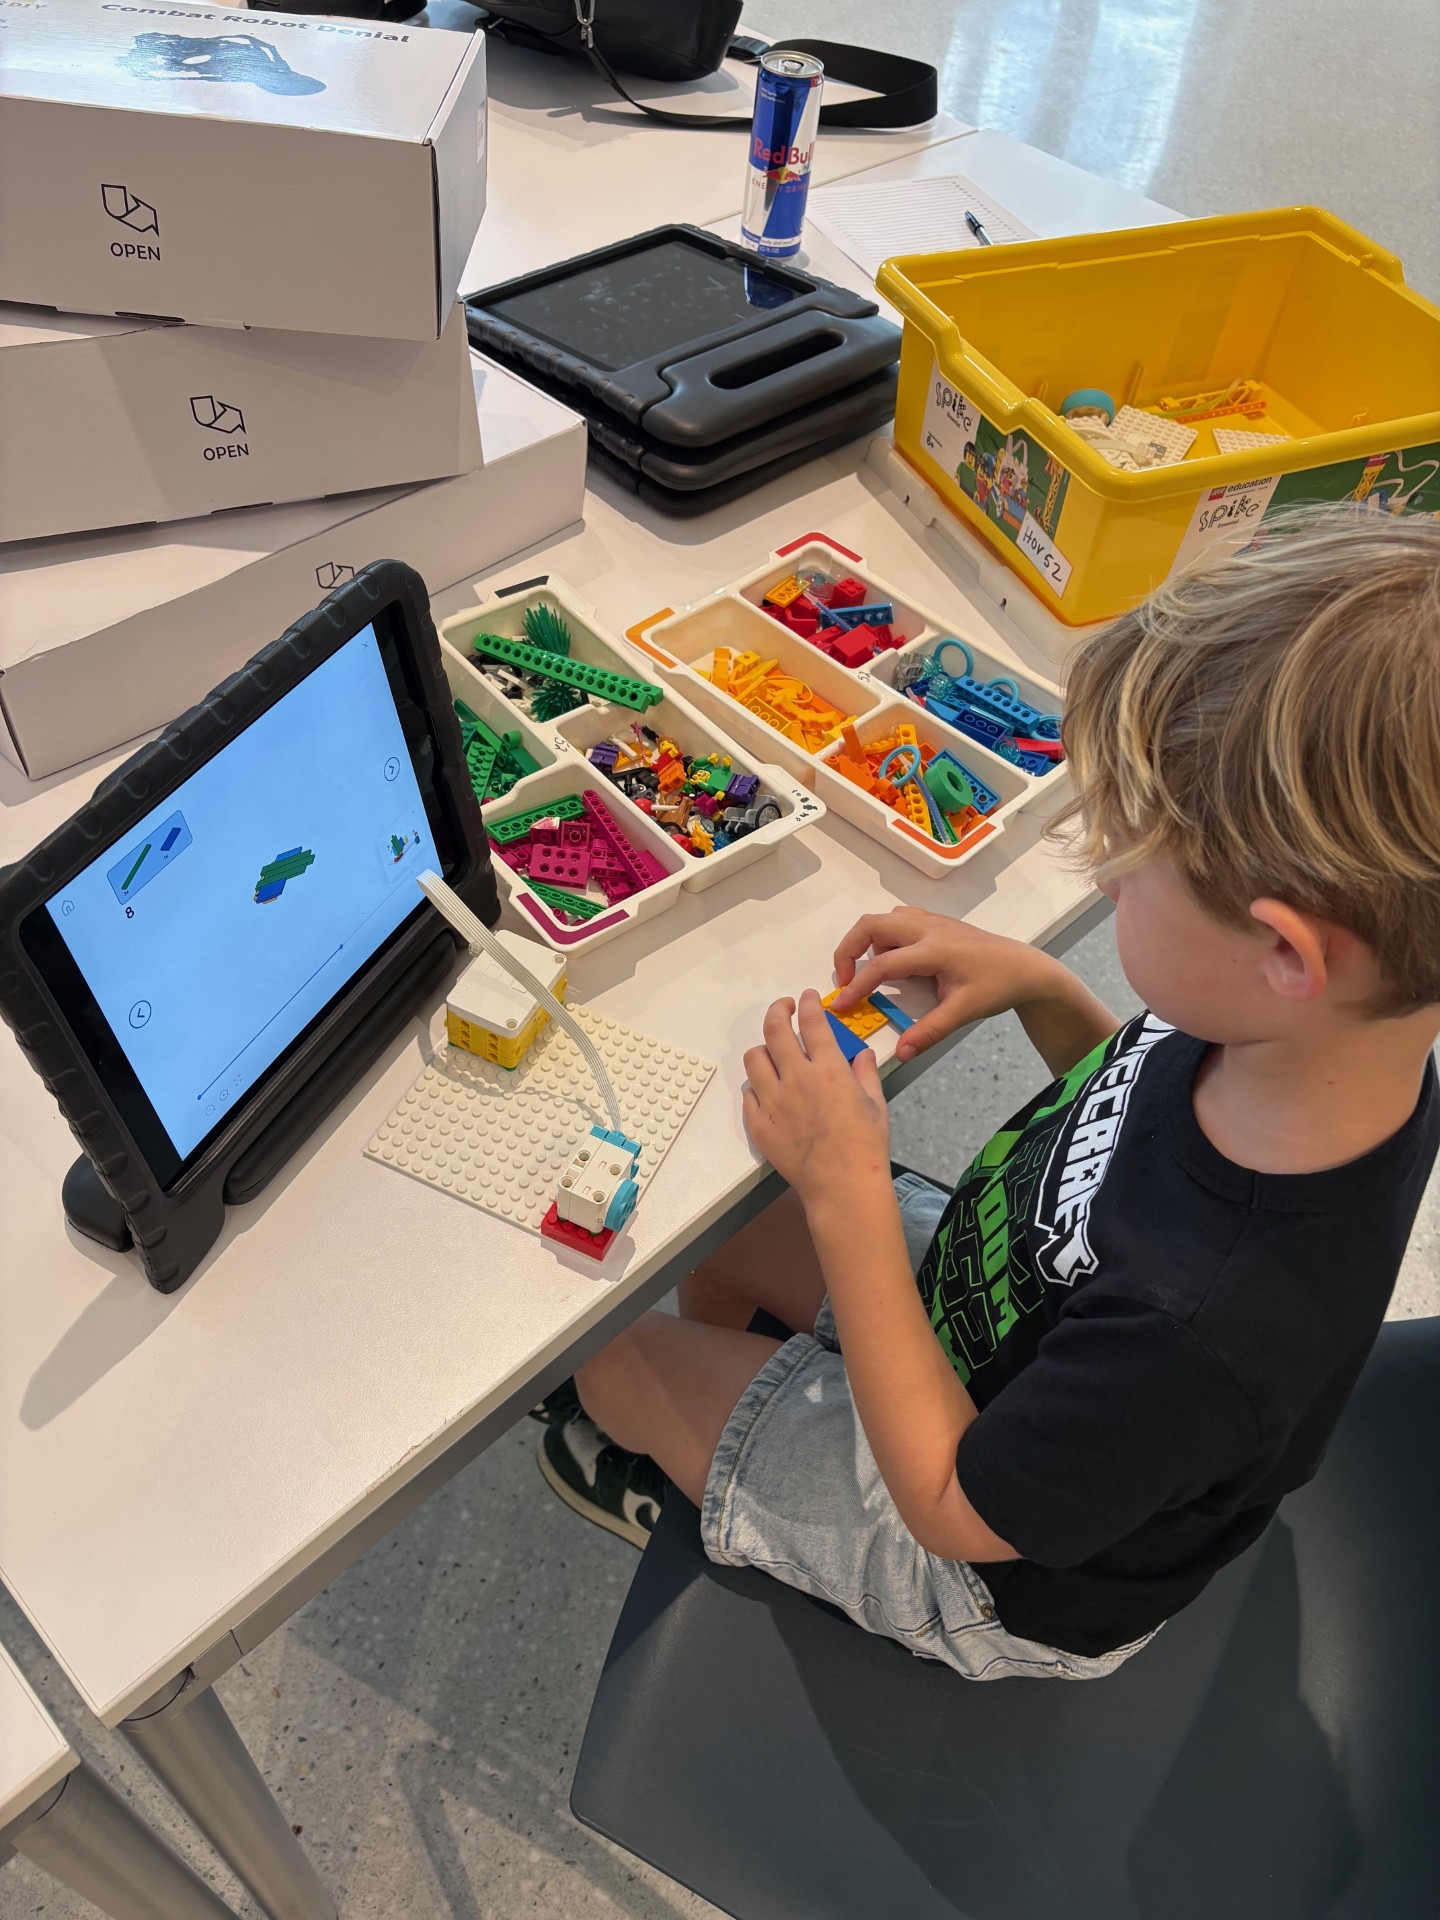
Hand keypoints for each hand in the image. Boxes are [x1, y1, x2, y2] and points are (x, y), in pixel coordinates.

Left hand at [742, 990, 889, 1202]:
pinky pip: (748, 1094)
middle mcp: (796, 1078)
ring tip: (773, 1053)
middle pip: (775, 1030)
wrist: (842, 1185)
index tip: (807, 998)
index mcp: (828, 1069)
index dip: (808, 1004)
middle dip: (778, 1011)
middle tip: (784, 1009)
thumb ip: (865, 1073)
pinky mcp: (759, 1124)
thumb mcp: (875, 1103)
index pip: (812, 1023)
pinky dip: (757, 1086)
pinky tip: (767, 1090)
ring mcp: (773, 1101)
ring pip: (754, 1059)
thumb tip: (861, 1054)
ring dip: (764, 1049)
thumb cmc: (865, 1145)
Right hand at [828, 908, 1069, 1062]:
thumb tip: (901, 1053)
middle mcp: (927, 928)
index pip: (883, 964)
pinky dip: (884, 937)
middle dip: (848, 950)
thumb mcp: (963, 1012)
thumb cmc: (996, 987)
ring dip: (866, 942)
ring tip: (872, 973)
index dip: (857, 985)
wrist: (1024, 967)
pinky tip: (895, 960)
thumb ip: (929, 1031)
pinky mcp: (934, 922)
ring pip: (883, 919)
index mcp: (934, 949)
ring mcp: (930, 920)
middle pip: (871, 924)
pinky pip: (897, 920)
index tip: (841, 1005)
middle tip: (844, 981)